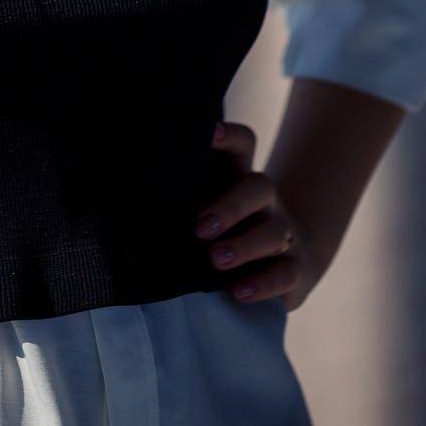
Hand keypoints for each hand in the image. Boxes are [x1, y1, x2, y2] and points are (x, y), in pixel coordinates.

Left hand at [193, 120, 326, 312]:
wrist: (279, 263)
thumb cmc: (223, 231)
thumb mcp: (204, 206)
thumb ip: (181, 195)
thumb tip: (131, 194)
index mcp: (239, 177)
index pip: (243, 144)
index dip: (230, 136)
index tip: (209, 134)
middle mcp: (265, 201)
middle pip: (258, 187)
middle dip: (230, 206)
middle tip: (199, 228)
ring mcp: (283, 233)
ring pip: (274, 231)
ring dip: (243, 246)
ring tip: (215, 260)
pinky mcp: (294, 268)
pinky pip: (286, 272)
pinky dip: (264, 283)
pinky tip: (239, 291)